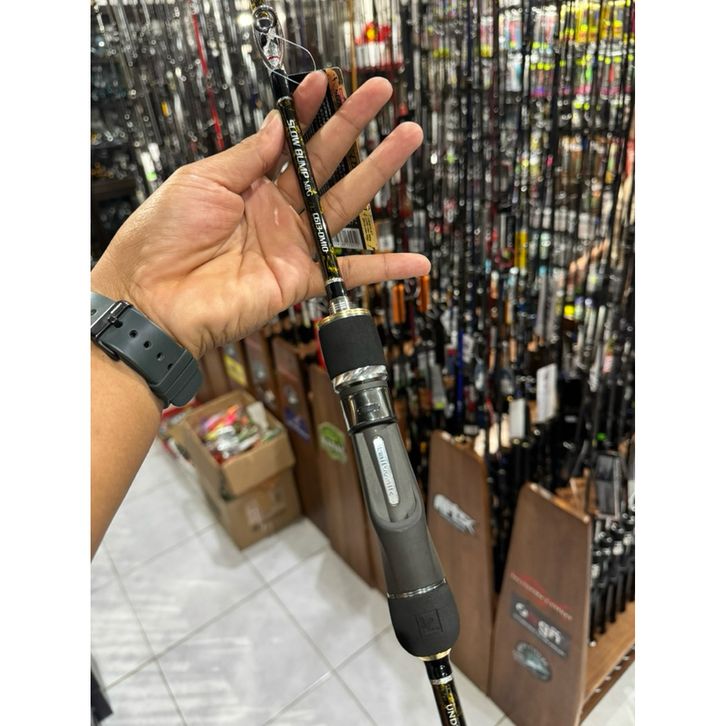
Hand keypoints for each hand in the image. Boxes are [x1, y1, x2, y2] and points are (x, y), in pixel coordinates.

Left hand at [91, 73, 428, 357]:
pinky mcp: (300, 279)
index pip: (288, 140)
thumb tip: (279, 124)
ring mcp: (291, 244)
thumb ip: (247, 157)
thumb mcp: (200, 181)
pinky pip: (349, 272)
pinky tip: (416, 262)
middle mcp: (274, 210)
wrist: (152, 300)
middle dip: (353, 125)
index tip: (326, 81)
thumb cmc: (161, 238)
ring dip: (377, 172)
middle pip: (325, 162)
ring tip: (407, 138)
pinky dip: (384, 269)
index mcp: (247, 183)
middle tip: (381, 93)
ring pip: (345, 203)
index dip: (308, 111)